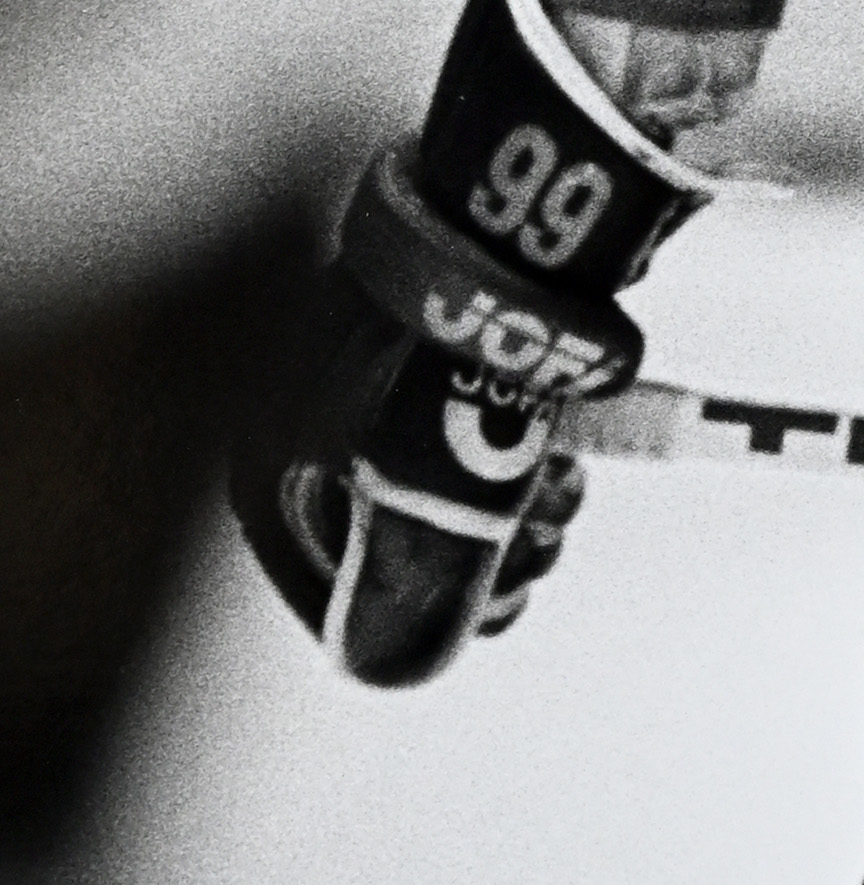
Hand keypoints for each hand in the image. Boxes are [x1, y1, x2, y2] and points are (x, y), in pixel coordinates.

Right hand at [229, 0, 711, 685]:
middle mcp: (307, 434)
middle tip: (547, 529)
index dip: (431, 615)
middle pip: (409, 556)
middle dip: (490, 557)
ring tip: (565, 481)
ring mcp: (373, 392)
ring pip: (457, 501)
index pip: (348, 609)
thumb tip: (401, 665)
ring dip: (521, 510)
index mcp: (276, 478)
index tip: (493, 595)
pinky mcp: (435, 357)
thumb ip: (415, 605)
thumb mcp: (430, 507)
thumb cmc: (456, 359)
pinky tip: (566, 441)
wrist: (514, 220)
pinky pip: (484, 442)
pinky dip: (529, 454)